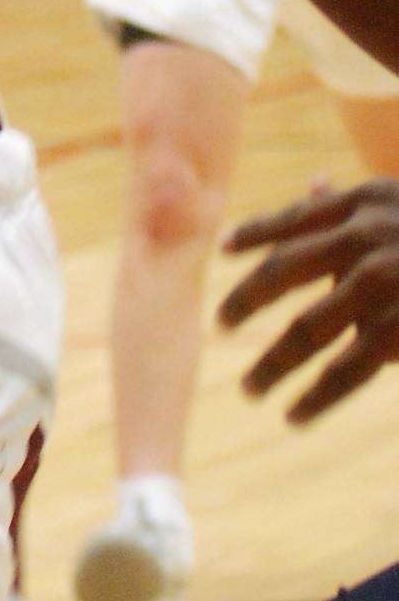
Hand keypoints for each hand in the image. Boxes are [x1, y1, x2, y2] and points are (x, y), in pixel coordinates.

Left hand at [220, 181, 398, 419]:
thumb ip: (356, 203)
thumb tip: (310, 187)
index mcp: (365, 202)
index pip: (295, 220)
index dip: (256, 234)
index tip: (224, 250)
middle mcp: (366, 238)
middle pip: (286, 272)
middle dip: (248, 301)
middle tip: (218, 324)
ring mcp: (382, 284)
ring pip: (309, 329)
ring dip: (275, 363)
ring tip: (249, 389)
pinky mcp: (396, 330)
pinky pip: (348, 369)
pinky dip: (318, 394)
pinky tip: (295, 413)